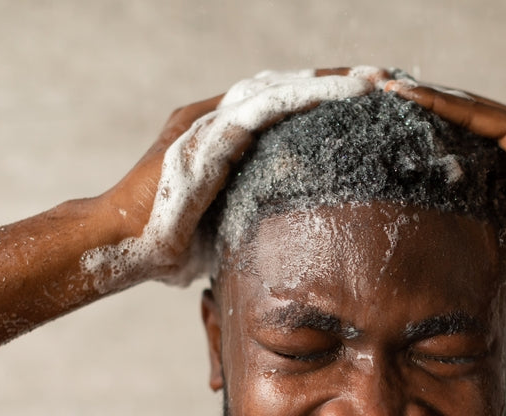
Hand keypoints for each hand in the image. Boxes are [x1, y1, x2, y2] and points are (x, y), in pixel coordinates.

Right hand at [87, 67, 390, 289]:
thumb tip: (297, 239)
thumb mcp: (231, 224)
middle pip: (285, 89)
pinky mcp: (206, 134)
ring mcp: (209, 121)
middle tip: (381, 79)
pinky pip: (261, 107)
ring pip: (278, 89)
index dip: (323, 101)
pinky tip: (337, 94)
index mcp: (224, 137)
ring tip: (370, 81)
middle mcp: (216, 118)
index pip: (282, 107)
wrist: (124, 247)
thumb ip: (259, 214)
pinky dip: (302, 97)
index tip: (367, 103)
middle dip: (334, 84)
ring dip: (326, 83)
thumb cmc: (173, 244)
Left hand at [388, 81, 505, 288]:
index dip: (431, 139)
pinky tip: (410, 96)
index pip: (465, 148)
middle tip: (374, 96)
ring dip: (422, 98)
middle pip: (459, 120)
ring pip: (464, 109)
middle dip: (418, 109)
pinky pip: (478, 114)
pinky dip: (443, 103)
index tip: (392, 137)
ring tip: (382, 89)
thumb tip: (482, 259)